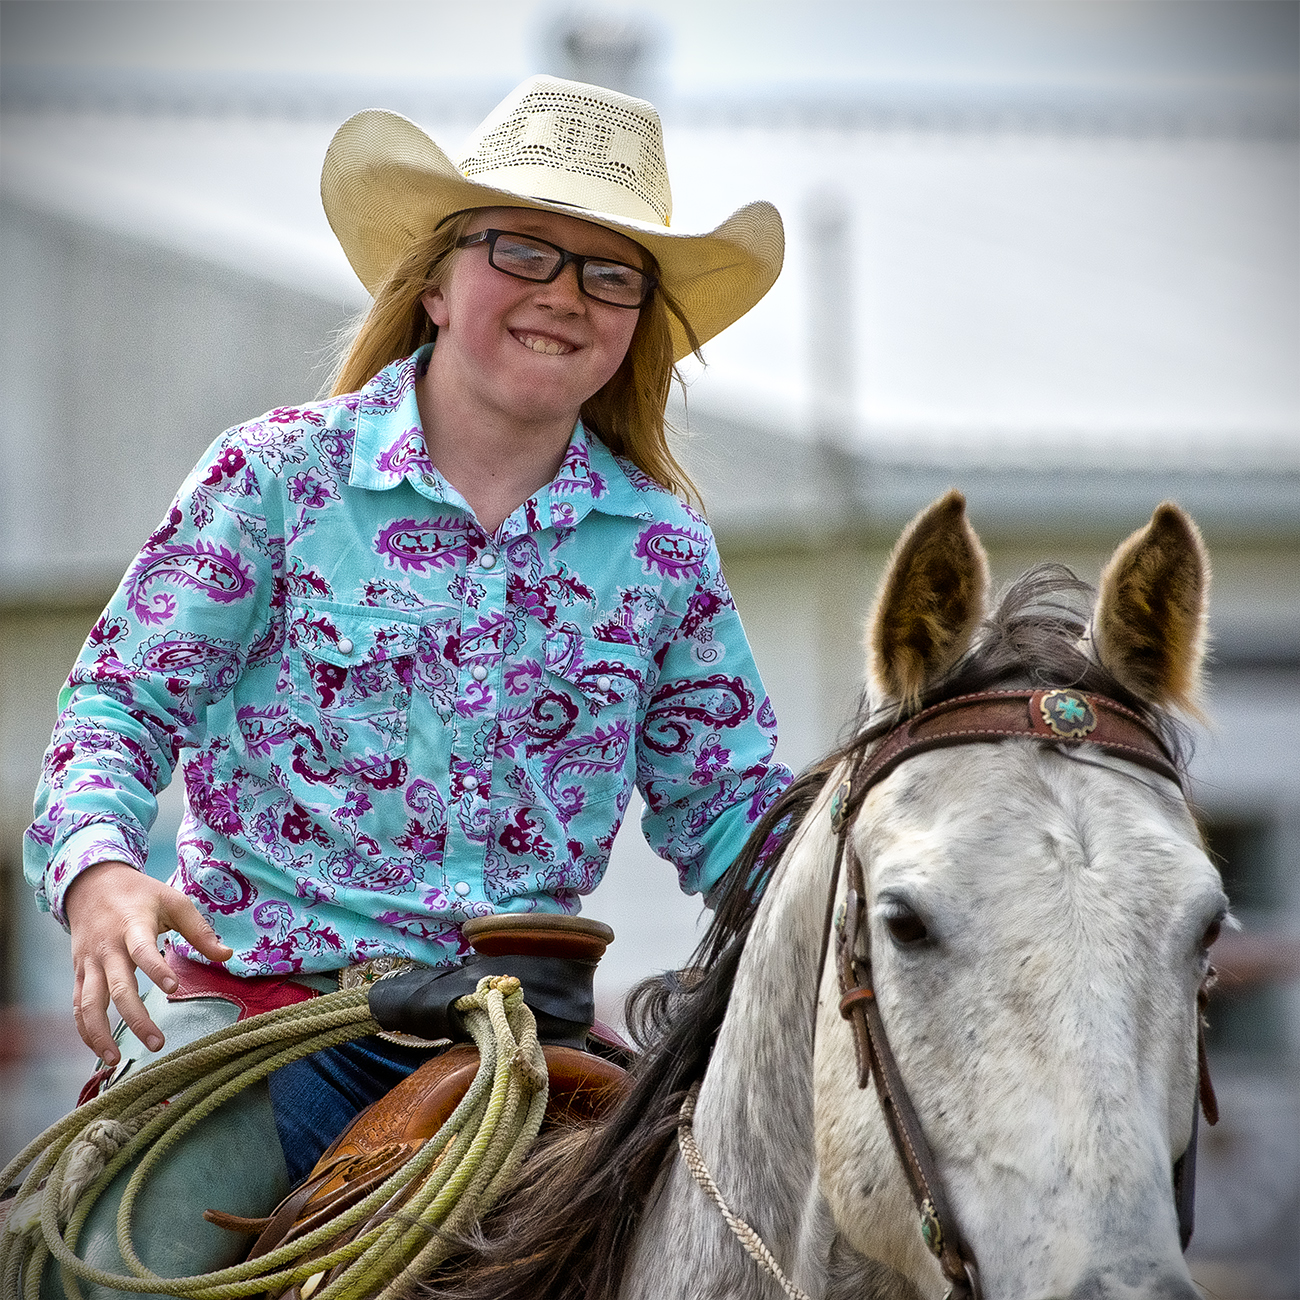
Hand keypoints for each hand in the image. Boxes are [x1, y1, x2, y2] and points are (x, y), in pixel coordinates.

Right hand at [65, 861, 233, 1064]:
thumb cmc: (140, 894)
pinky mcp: (79, 973)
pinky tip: (99, 1050)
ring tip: (117, 1060)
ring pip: (89, 1003)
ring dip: (100, 1034)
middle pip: (117, 987)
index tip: (173, 989)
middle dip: (135, 1017)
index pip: (143, 950)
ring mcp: (89, 963)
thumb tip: (227, 956)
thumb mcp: (173, 901)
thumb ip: (199, 930)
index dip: (156, 969)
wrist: (91, 884)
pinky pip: (78, 1005)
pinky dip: (84, 1030)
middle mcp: (107, 948)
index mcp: (132, 927)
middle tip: (157, 1043)